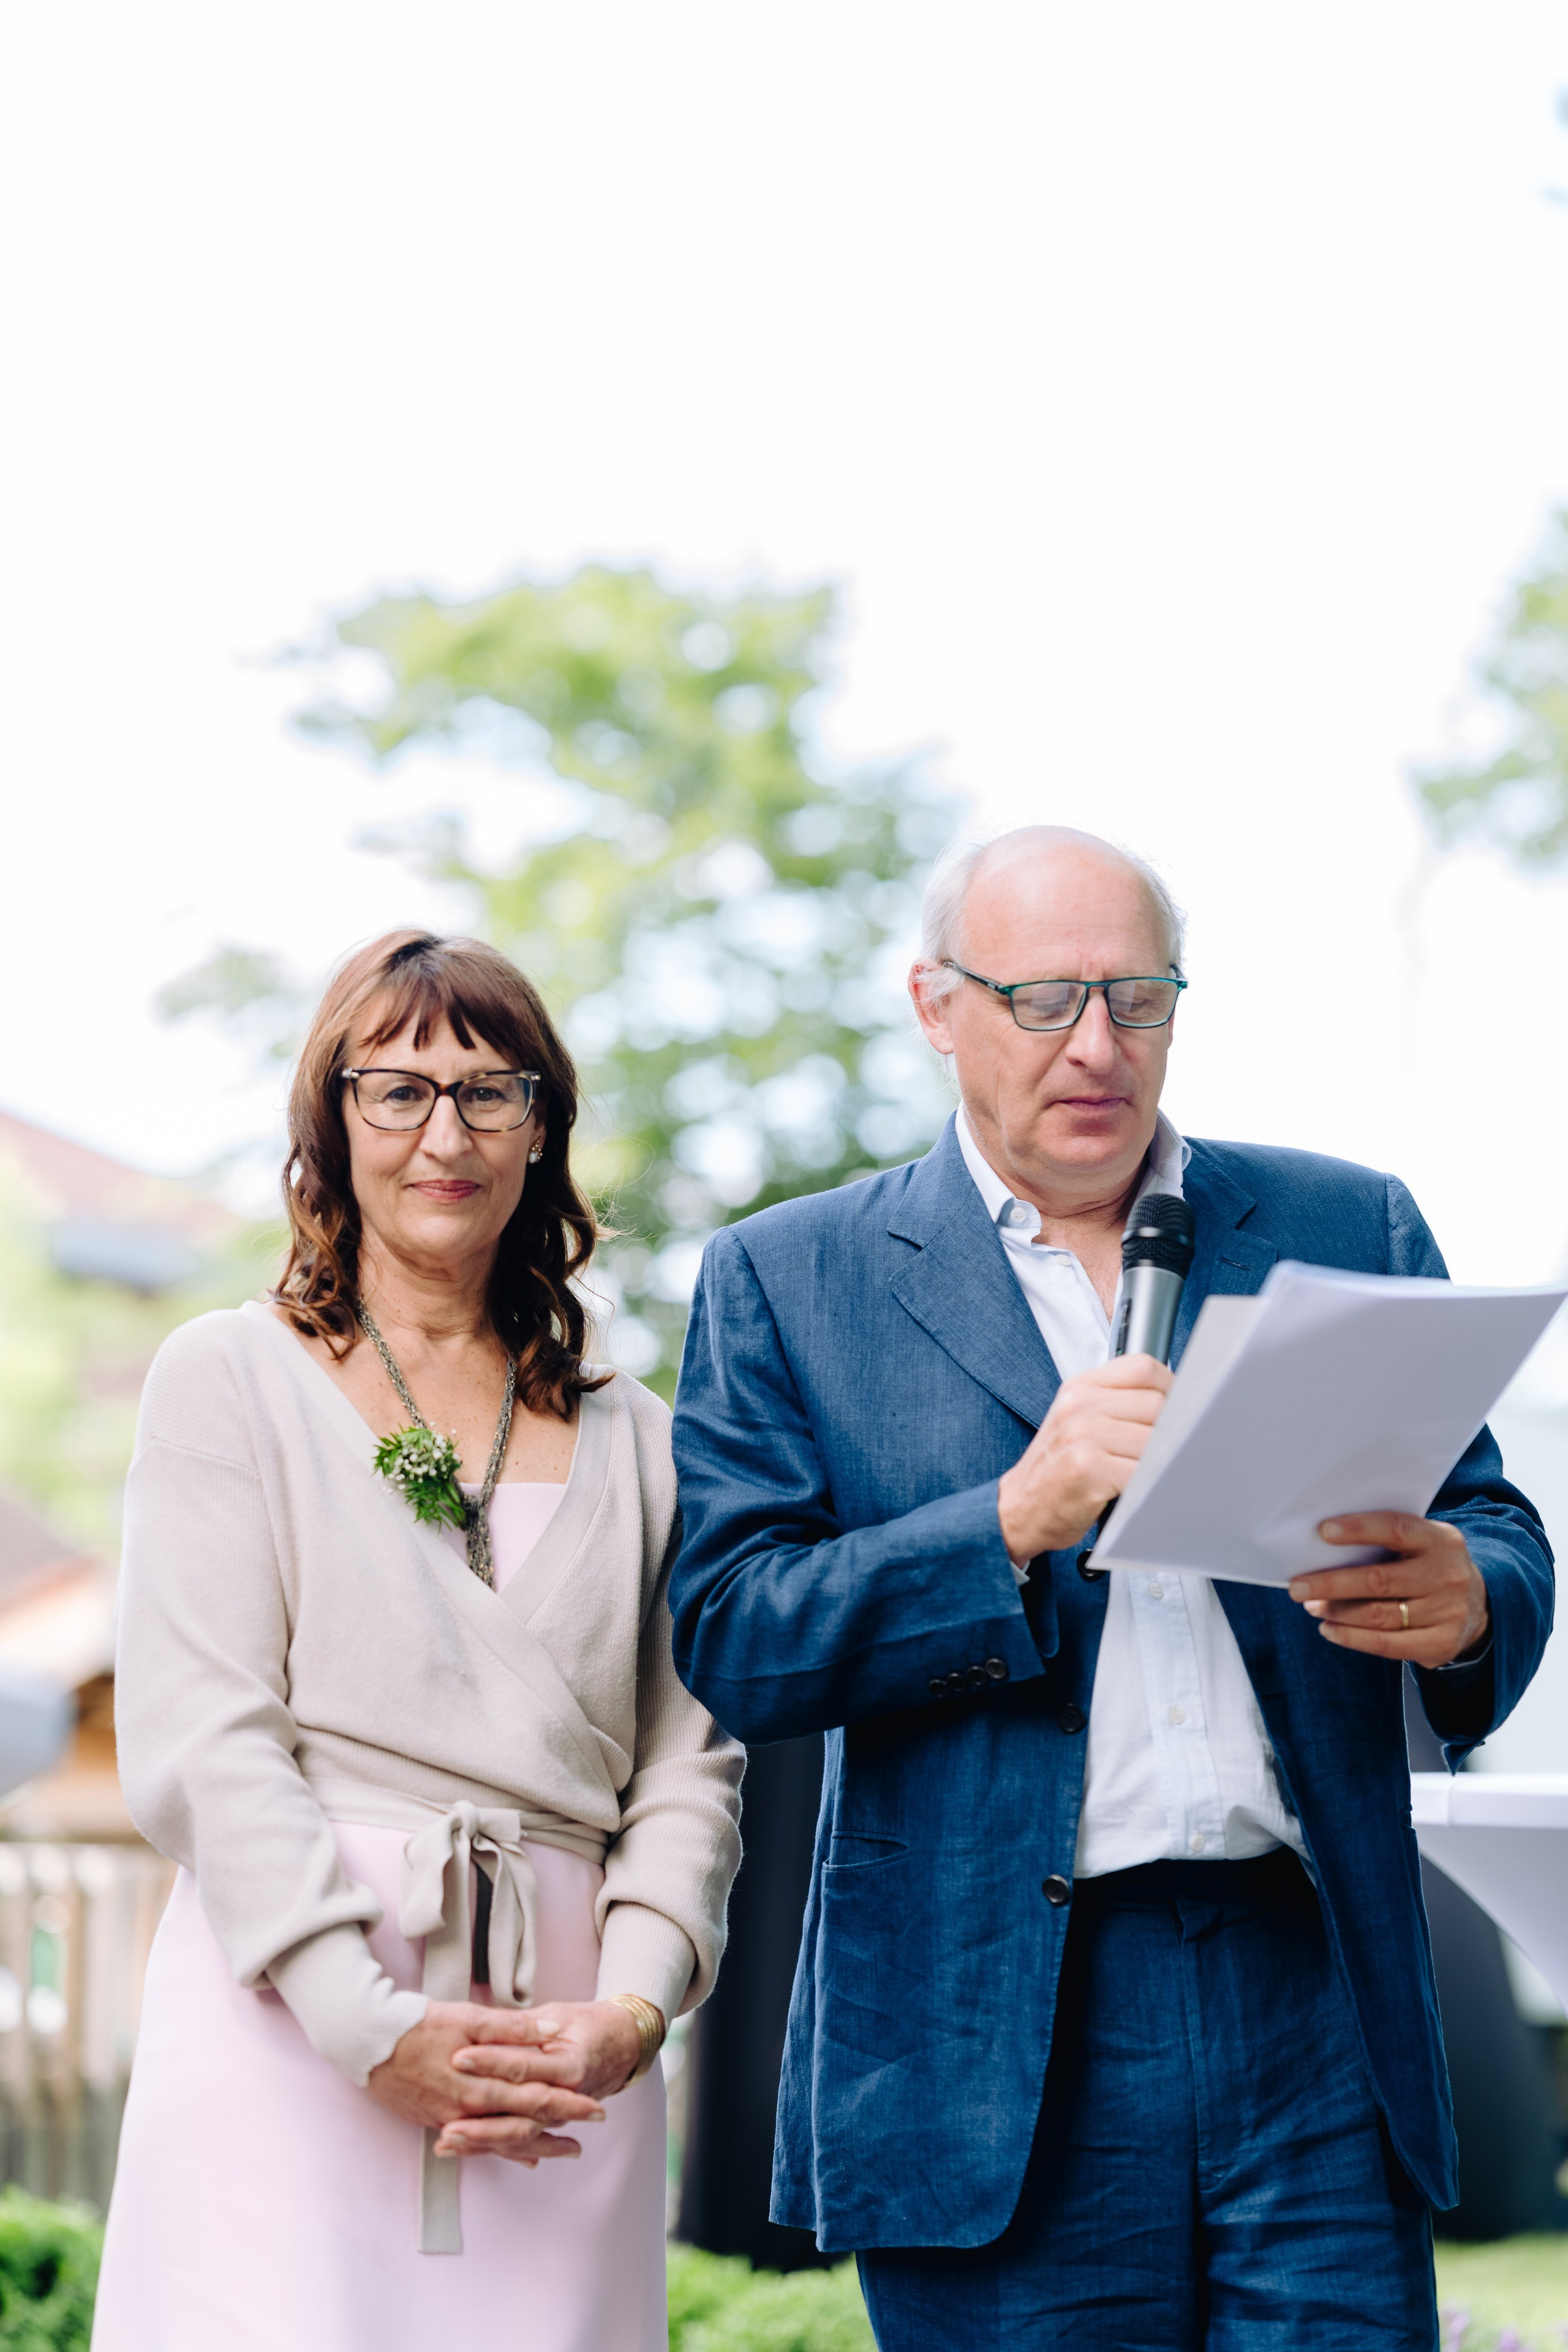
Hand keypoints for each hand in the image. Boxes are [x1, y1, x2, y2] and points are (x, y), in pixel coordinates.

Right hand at [365, 2000, 609, 2167]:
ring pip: (501, 2140)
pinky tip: (517, 2154)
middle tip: (590, 2130)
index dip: (568, 2103)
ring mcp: (450, 2119)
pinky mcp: (435, 2120)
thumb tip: (554, 2034)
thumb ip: (513, 2029)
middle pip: (523, 2126)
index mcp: (481, 2084)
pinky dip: (501, 2148)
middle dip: (559, 2129)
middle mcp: (468, 2110)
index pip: (535, 2098)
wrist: (366, 2041)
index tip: (595, 2107)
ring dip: (533, 2146)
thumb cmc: (419, 2024)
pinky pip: (477, 2142)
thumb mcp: (469, 2018)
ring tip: (561, 2152)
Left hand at [435, 1999, 647, 2161]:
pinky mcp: (546, 2123)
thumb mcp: (559, 2016)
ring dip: (480, 2141)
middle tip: (446, 2124)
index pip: (523, 2065)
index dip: (491, 2061)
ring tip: (445, 2142)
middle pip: (518, 2113)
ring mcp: (556, 2115)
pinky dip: (487, 2147)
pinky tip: (457, 2150)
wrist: (623, 2046)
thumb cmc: (587, 2025)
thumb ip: (524, 2026)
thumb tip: (488, 2025)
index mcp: (569, 2065)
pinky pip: (516, 2141)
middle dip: (481, 2122)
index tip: (458, 2057)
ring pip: (516, 2135)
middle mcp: (564, 2096)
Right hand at [997, 1355, 1172, 1559]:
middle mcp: (1080, 1406)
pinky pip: (1143, 1472)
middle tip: (1167, 1452)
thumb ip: (1118, 1405)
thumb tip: (1178, 1403)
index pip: (1143, 1368)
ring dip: (1163, 1462)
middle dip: (1172, 1430)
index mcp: (1080, 1388)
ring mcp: (1082, 1436)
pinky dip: (1151, 1485)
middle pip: (1156, 1404)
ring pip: (1155, 1439)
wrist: (1019, 1510)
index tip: (1178, 1410)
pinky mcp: (1088, 1469)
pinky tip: (1142, 1492)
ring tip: (1154, 1474)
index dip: (1171, 1388)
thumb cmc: (1058, 1470)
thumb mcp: (1078, 1422)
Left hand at [1288, 1513, 1489, 1668]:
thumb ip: (1387, 1540)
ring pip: (1378, 1615)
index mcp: (1441, 1540)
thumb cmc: (1429, 1566)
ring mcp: (1447, 1612)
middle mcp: (1447, 1575)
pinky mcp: (1441, 1644)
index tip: (1323, 1532)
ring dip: (1336, 1612)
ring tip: (1311, 1605)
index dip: (1359, 1529)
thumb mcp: (1422, 1543)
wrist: (1479, 1605)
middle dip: (1331, 1584)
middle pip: (1379, 1580)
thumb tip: (1324, 1545)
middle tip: (1298, 1586)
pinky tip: (1330, 1629)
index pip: (1396, 1529)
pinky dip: (1351, 1638)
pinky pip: (1387, 1644)